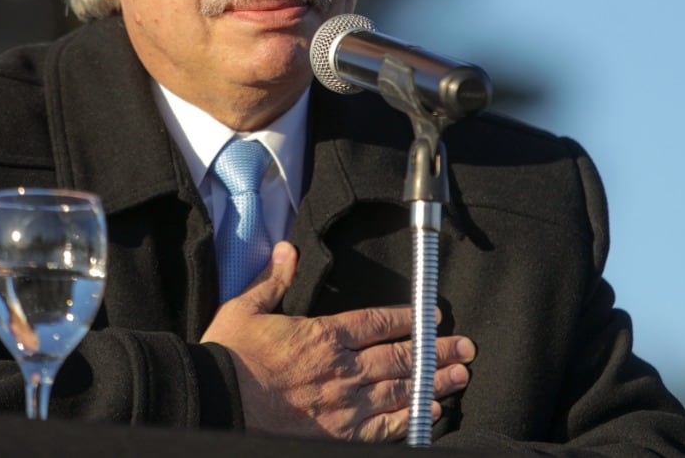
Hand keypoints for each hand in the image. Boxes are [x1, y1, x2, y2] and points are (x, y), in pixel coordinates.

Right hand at [200, 241, 475, 441]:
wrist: (217, 405)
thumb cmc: (229, 359)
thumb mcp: (244, 309)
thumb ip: (273, 281)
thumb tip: (289, 250)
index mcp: (324, 335)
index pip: (378, 321)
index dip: (410, 318)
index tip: (434, 315)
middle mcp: (343, 368)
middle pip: (401, 356)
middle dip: (437, 349)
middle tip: (466, 347)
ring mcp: (346, 405)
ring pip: (402, 389)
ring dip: (435, 382)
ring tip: (460, 375)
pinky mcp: (341, 434)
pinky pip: (387, 427)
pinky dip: (413, 419)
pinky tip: (432, 413)